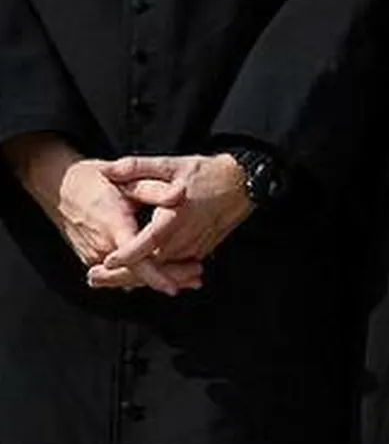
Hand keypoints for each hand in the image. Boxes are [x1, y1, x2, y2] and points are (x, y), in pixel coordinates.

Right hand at [0, 132, 199, 294]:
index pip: (136, 259)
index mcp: (112, 225)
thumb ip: (153, 189)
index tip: (174, 287)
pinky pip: (119, 271)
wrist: (59, 186)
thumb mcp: (125, 178)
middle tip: (196, 278)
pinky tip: (166, 274)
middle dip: (167, 278)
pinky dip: (142, 275)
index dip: (156, 275)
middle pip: (136, 274)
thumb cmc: (94, 179)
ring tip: (190, 278)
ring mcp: (93, 255)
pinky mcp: (91, 258)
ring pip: (128, 276)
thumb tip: (180, 193)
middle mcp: (101, 246)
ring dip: (158, 278)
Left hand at [87, 154, 253, 285]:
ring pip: (162, 270)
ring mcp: (194, 247)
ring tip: (105, 279)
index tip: (106, 261)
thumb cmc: (206, 174)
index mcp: (176, 216)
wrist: (241, 186)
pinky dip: (155, 275)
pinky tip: (134, 278)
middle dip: (121, 275)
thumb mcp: (172, 164)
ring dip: (135, 278)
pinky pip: (174, 268)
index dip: (128, 254)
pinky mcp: (199, 251)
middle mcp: (186, 237)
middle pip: (151, 265)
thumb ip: (139, 167)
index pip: (149, 242)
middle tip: (92, 277)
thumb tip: (109, 170)